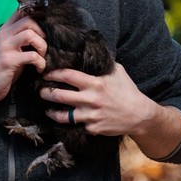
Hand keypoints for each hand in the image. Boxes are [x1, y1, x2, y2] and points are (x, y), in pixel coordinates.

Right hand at [0, 10, 47, 104]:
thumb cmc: (4, 68)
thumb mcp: (12, 48)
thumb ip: (23, 37)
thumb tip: (45, 30)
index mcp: (6, 30)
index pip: (22, 10)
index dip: (38, 15)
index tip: (46, 28)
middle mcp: (4, 35)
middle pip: (29, 20)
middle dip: (43, 33)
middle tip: (44, 47)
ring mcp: (5, 47)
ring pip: (30, 34)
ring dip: (42, 47)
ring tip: (42, 57)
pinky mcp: (8, 60)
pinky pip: (32, 56)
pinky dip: (40, 63)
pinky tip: (39, 69)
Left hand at [39, 63, 157, 137]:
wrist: (140, 116)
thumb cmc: (128, 91)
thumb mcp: (117, 72)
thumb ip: (102, 64)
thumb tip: (89, 52)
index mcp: (95, 83)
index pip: (67, 76)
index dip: (53, 74)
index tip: (45, 74)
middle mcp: (91, 99)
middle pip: (59, 95)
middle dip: (46, 93)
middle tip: (40, 91)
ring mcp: (91, 115)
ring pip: (63, 115)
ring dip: (52, 111)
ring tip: (47, 109)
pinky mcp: (92, 128)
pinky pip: (76, 125)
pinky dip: (71, 122)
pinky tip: (65, 119)